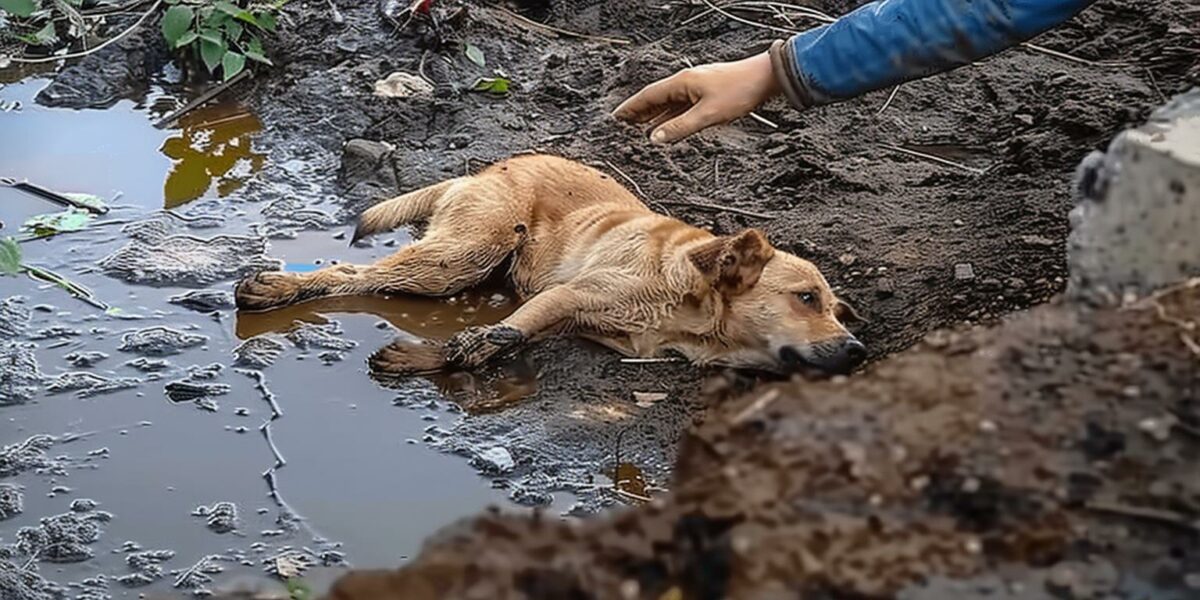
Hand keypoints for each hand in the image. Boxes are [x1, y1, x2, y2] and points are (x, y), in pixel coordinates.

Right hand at [613, 51, 780, 143]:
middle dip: (639, 112)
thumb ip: (679, 127)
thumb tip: (654, 138)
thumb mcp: (707, 114)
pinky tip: (668, 125)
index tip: (616, 118)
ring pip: (669, 103)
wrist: (766, 78)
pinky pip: (682, 106)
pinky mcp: (707, 93)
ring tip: (640, 128)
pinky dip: (671, 116)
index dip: (631, 108)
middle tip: (623, 125)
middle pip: (656, 98)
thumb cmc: (740, 91)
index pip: (648, 96)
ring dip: (655, 115)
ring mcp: (697, 87)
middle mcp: (686, 82)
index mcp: (681, 83)